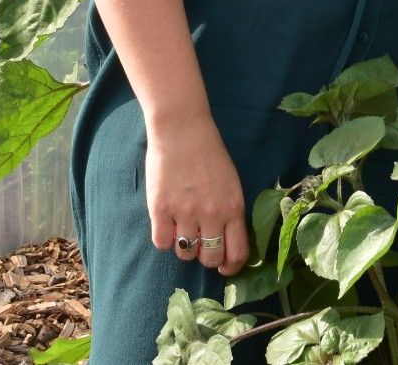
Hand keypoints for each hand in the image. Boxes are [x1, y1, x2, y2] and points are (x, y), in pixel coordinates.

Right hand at [145, 113, 248, 275]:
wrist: (182, 129)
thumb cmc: (209, 154)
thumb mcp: (231, 183)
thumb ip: (231, 212)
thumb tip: (227, 243)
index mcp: (233, 207)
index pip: (237, 253)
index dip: (230, 267)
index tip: (224, 268)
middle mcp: (211, 214)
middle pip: (210, 258)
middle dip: (206, 258)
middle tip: (200, 246)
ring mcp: (185, 212)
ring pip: (185, 253)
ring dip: (184, 247)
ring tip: (182, 229)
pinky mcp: (160, 208)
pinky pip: (162, 242)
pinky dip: (164, 238)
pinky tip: (166, 224)